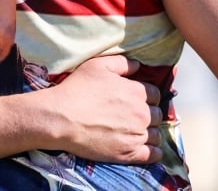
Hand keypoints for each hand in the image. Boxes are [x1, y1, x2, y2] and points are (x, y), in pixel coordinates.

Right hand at [43, 55, 162, 163]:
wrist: (60, 118)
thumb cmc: (76, 89)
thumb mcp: (97, 65)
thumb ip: (122, 63)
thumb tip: (138, 66)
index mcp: (137, 91)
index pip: (155, 94)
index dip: (145, 96)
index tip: (134, 100)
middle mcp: (142, 113)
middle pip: (157, 114)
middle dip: (147, 114)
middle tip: (131, 116)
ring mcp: (137, 135)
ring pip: (156, 135)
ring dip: (149, 132)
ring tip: (135, 132)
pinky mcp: (129, 153)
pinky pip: (153, 155)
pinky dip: (153, 152)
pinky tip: (144, 148)